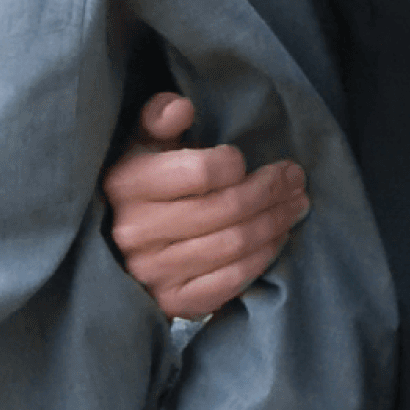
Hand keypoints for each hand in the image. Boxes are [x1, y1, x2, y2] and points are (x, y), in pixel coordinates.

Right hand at [102, 91, 309, 320]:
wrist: (112, 251)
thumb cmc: (139, 187)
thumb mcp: (139, 144)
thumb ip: (158, 118)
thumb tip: (182, 108)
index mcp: (126, 184)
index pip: (198, 172)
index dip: (233, 164)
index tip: (246, 160)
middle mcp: (135, 231)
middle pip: (226, 209)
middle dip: (270, 191)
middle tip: (294, 178)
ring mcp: (153, 271)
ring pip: (234, 244)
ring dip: (276, 223)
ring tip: (296, 205)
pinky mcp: (173, 302)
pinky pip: (231, 280)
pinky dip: (263, 258)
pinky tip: (277, 239)